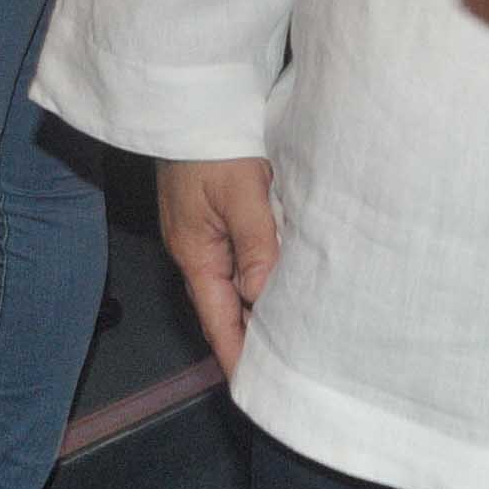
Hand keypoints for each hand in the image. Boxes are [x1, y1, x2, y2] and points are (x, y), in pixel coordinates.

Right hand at [158, 157, 279, 378]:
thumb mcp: (239, 190)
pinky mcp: (220, 211)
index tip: (252, 386)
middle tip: (286, 363)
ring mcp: (209, 230)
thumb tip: (262, 295)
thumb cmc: (213, 144)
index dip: (235, 351)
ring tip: (294, 328)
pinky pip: (244, 250)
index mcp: (197, 253)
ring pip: (239, 276)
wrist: (193, 102)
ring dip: (261, 299)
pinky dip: (263, 268)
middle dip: (252, 332)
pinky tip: (286, 274)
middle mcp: (201, 249)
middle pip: (228, 303)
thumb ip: (255, 242)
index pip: (219, 317)